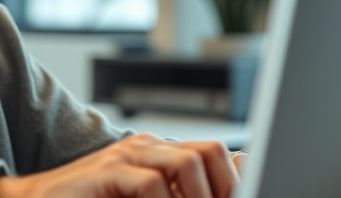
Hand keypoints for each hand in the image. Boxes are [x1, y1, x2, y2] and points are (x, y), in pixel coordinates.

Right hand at [0, 133, 239, 197]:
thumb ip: (179, 193)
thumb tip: (231, 177)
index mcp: (161, 153)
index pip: (216, 154)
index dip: (235, 182)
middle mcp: (147, 148)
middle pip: (209, 152)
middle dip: (224, 188)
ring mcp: (125, 156)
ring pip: (185, 163)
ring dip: (198, 197)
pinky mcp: (105, 172)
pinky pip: (148, 184)